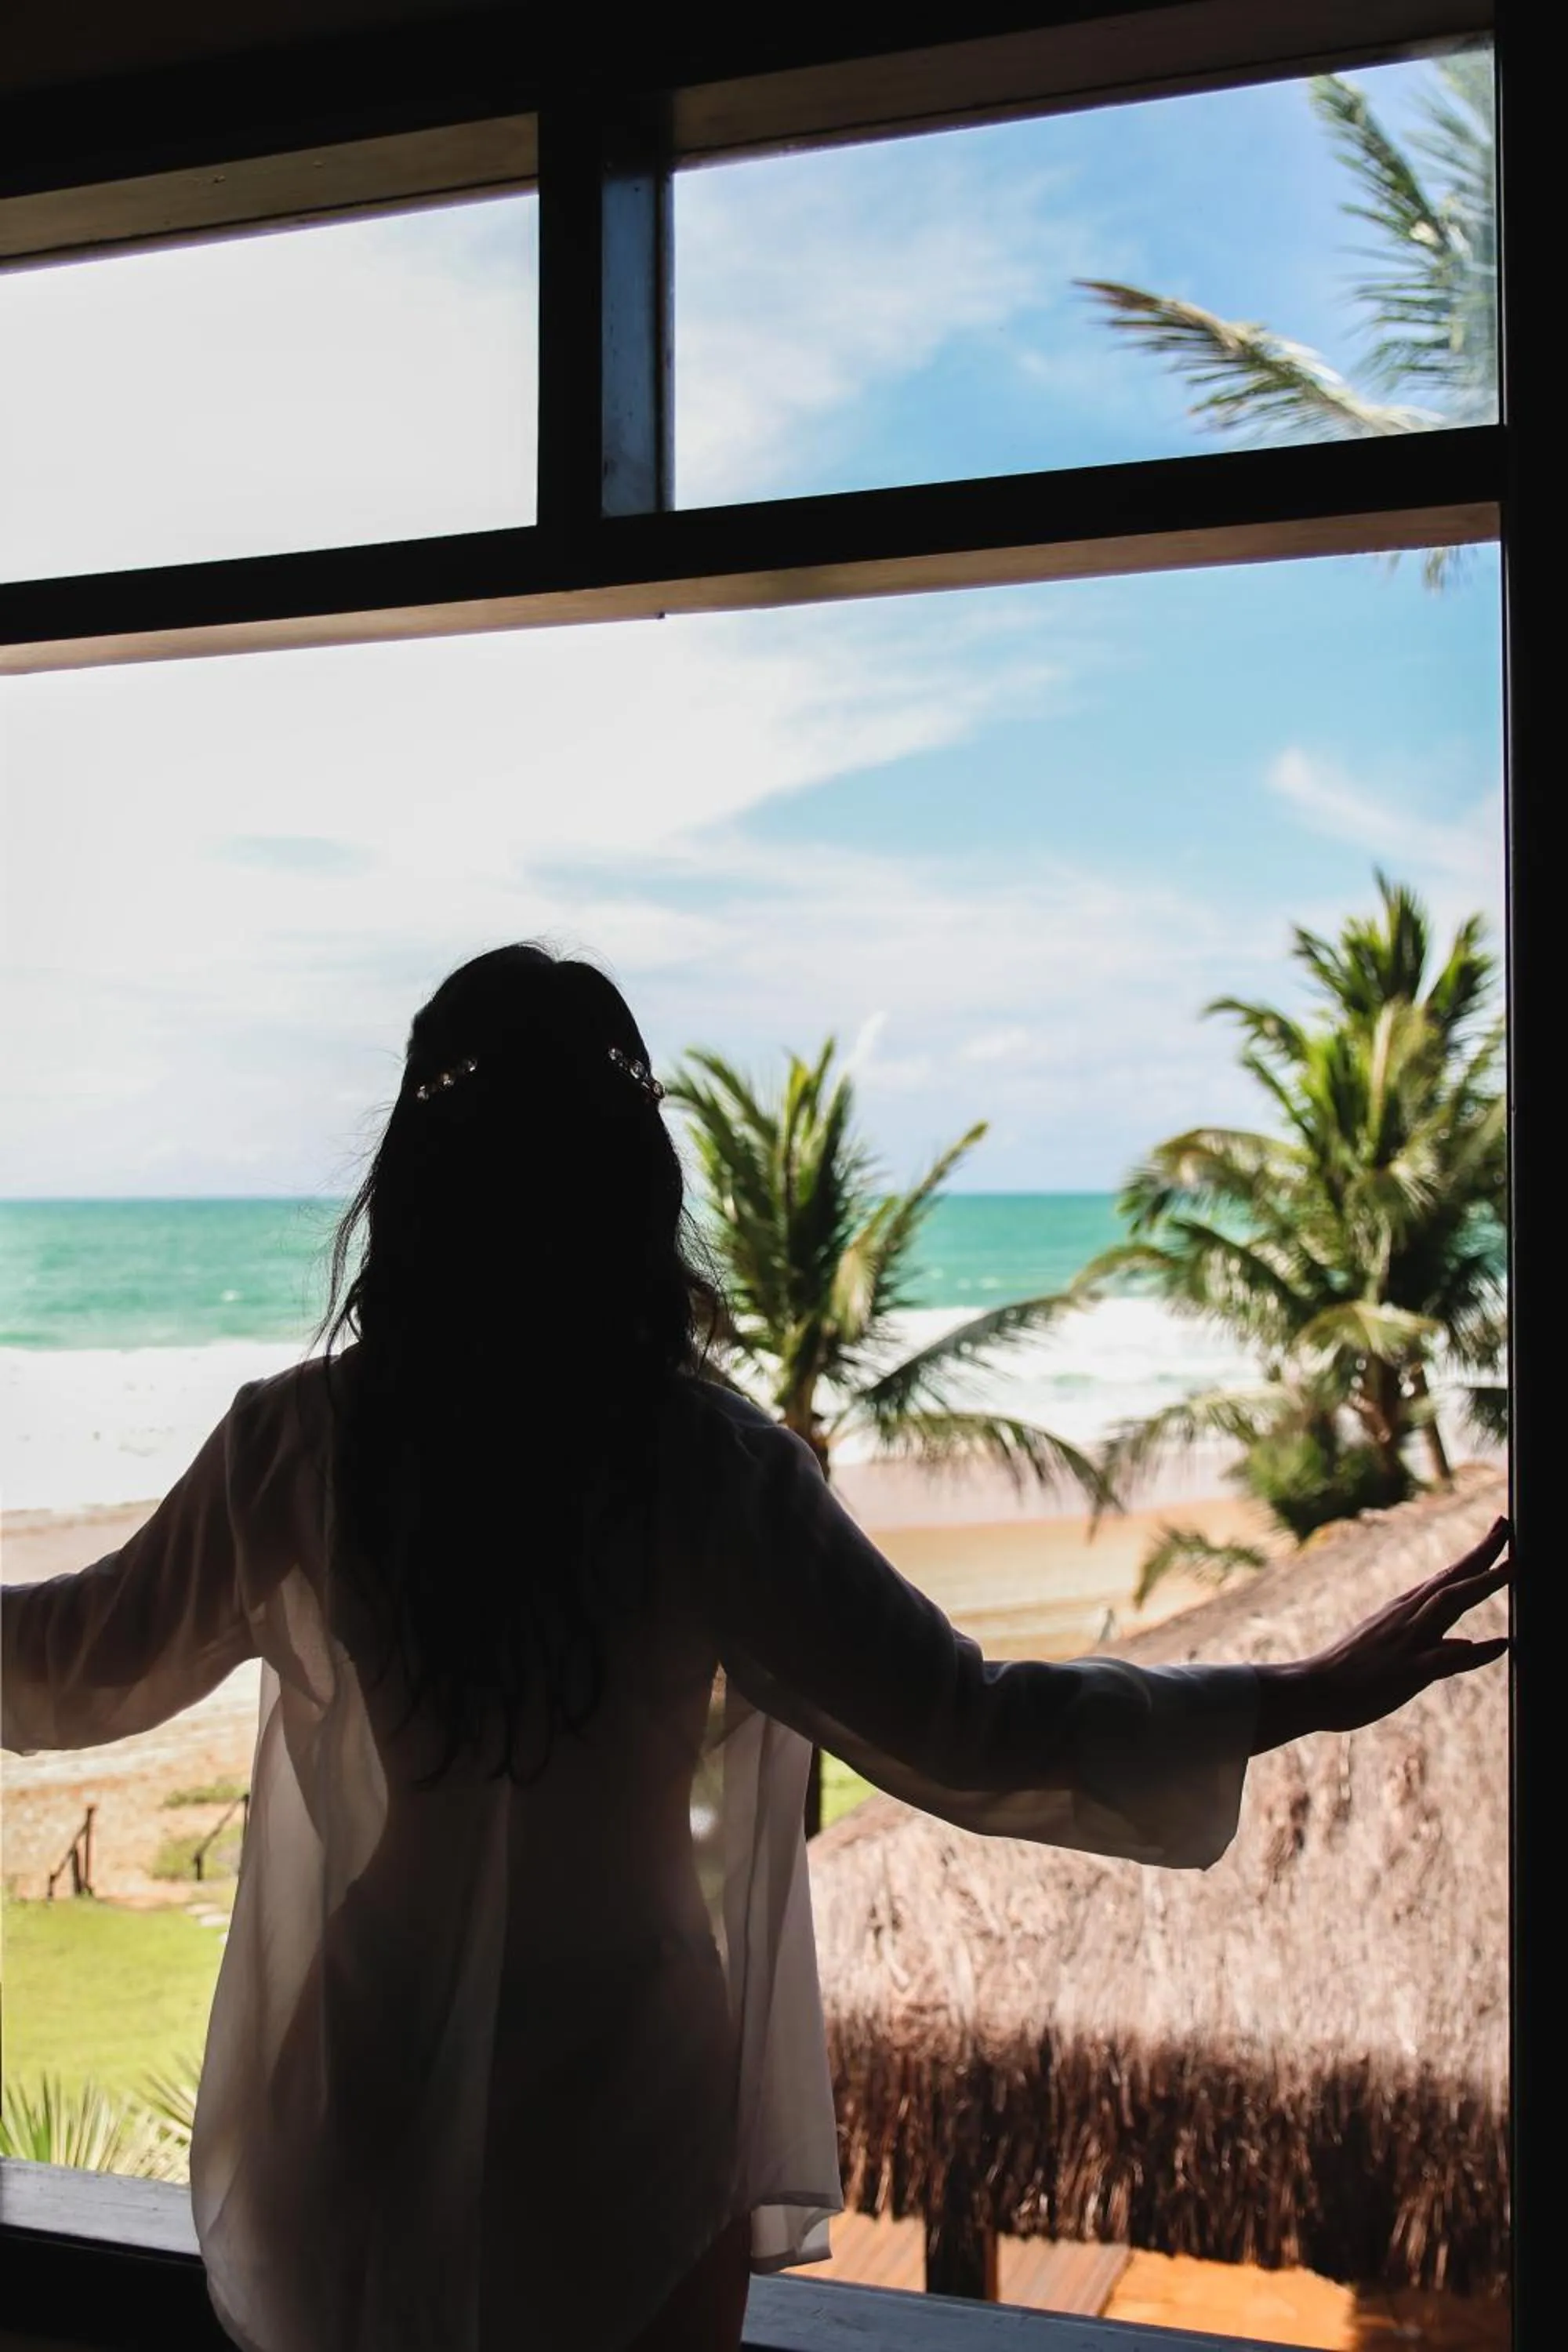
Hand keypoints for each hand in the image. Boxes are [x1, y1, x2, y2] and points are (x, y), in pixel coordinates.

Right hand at [1251, 1516, 1510, 1754]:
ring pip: (1449, 1605)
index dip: (1476, 1555)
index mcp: (1404, 1611)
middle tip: (1507, 1526)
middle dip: (1484, 1553)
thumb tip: (1462, 1643)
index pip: (1447, 1576)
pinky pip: (1443, 1660)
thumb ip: (1427, 1641)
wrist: (1311, 1689)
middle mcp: (1408, 1618)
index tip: (1499, 1531)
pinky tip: (1499, 1644)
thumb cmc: (1348, 1672)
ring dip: (1482, 1584)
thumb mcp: (1389, 1647)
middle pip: (1452, 1579)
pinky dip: (1473, 1651)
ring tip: (1514, 1567)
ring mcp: (1407, 1642)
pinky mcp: (1406, 1672)